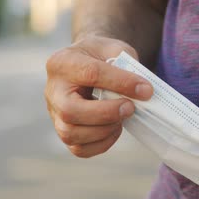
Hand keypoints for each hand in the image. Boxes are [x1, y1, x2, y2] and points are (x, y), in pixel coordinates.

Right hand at [45, 35, 152, 157]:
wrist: (87, 63)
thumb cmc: (101, 56)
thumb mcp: (114, 49)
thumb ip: (127, 66)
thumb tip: (143, 92)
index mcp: (62, 63)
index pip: (90, 74)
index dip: (121, 83)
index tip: (146, 90)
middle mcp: (53, 90)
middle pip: (70, 111)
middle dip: (106, 113)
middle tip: (130, 107)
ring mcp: (54, 114)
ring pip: (71, 134)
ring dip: (104, 130)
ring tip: (122, 118)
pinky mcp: (63, 131)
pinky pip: (79, 149)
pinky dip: (102, 143)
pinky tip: (114, 129)